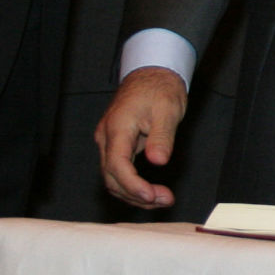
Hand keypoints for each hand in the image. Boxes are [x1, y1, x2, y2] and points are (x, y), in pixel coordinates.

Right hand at [96, 67, 187, 208]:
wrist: (151, 74)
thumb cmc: (160, 89)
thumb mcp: (167, 110)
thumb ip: (162, 137)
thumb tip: (159, 161)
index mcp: (117, 127)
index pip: (117, 165)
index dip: (133, 185)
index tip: (152, 196)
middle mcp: (107, 137)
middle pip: (112, 177)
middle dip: (136, 194)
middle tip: (165, 200)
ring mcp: (109, 142)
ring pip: (114, 178)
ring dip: (134, 193)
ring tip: (162, 199)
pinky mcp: (116, 145)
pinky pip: (119, 171)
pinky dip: (133, 185)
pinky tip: (151, 192)